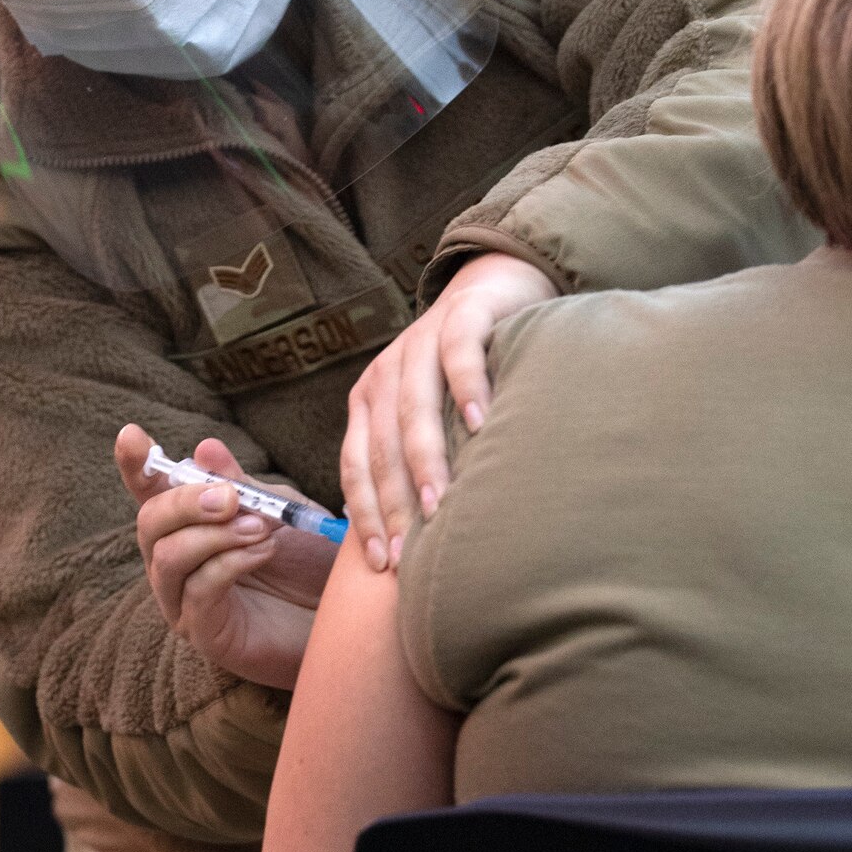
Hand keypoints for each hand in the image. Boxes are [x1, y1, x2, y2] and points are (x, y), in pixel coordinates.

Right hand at [117, 427, 336, 689]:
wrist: (347, 612)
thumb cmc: (309, 561)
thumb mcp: (279, 509)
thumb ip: (242, 484)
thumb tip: (204, 448)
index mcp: (189, 526)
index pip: (149, 494)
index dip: (135, 466)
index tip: (132, 435)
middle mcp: (175, 564)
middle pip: (150, 523)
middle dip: (187, 502)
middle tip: (232, 498)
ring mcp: (184, 602)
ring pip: (168, 557)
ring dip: (215, 534)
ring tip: (262, 528)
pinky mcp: (204, 634)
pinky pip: (198, 591)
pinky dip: (230, 563)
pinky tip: (264, 552)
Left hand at [340, 252, 558, 570]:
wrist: (493, 288)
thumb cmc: (462, 372)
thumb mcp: (430, 415)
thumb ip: (418, 461)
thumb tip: (420, 540)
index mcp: (368, 403)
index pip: (357, 467)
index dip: (366, 516)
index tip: (383, 564)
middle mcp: (386, 374)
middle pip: (382, 447)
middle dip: (394, 503)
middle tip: (411, 552)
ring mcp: (421, 343)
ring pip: (414, 407)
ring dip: (425, 458)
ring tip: (440, 503)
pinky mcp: (462, 317)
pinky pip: (458, 354)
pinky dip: (466, 388)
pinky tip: (480, 424)